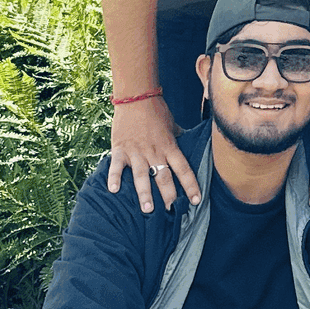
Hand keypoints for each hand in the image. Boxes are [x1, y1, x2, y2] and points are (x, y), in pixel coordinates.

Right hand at [106, 96, 201, 214]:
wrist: (136, 96)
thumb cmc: (156, 110)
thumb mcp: (172, 124)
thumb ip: (179, 136)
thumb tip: (191, 139)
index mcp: (170, 146)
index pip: (184, 169)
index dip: (191, 185)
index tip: (196, 201)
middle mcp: (155, 151)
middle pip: (164, 176)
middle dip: (168, 195)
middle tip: (172, 212)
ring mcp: (137, 151)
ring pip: (142, 175)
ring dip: (145, 193)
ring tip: (148, 210)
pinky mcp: (120, 149)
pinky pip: (117, 165)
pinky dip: (114, 177)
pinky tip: (113, 190)